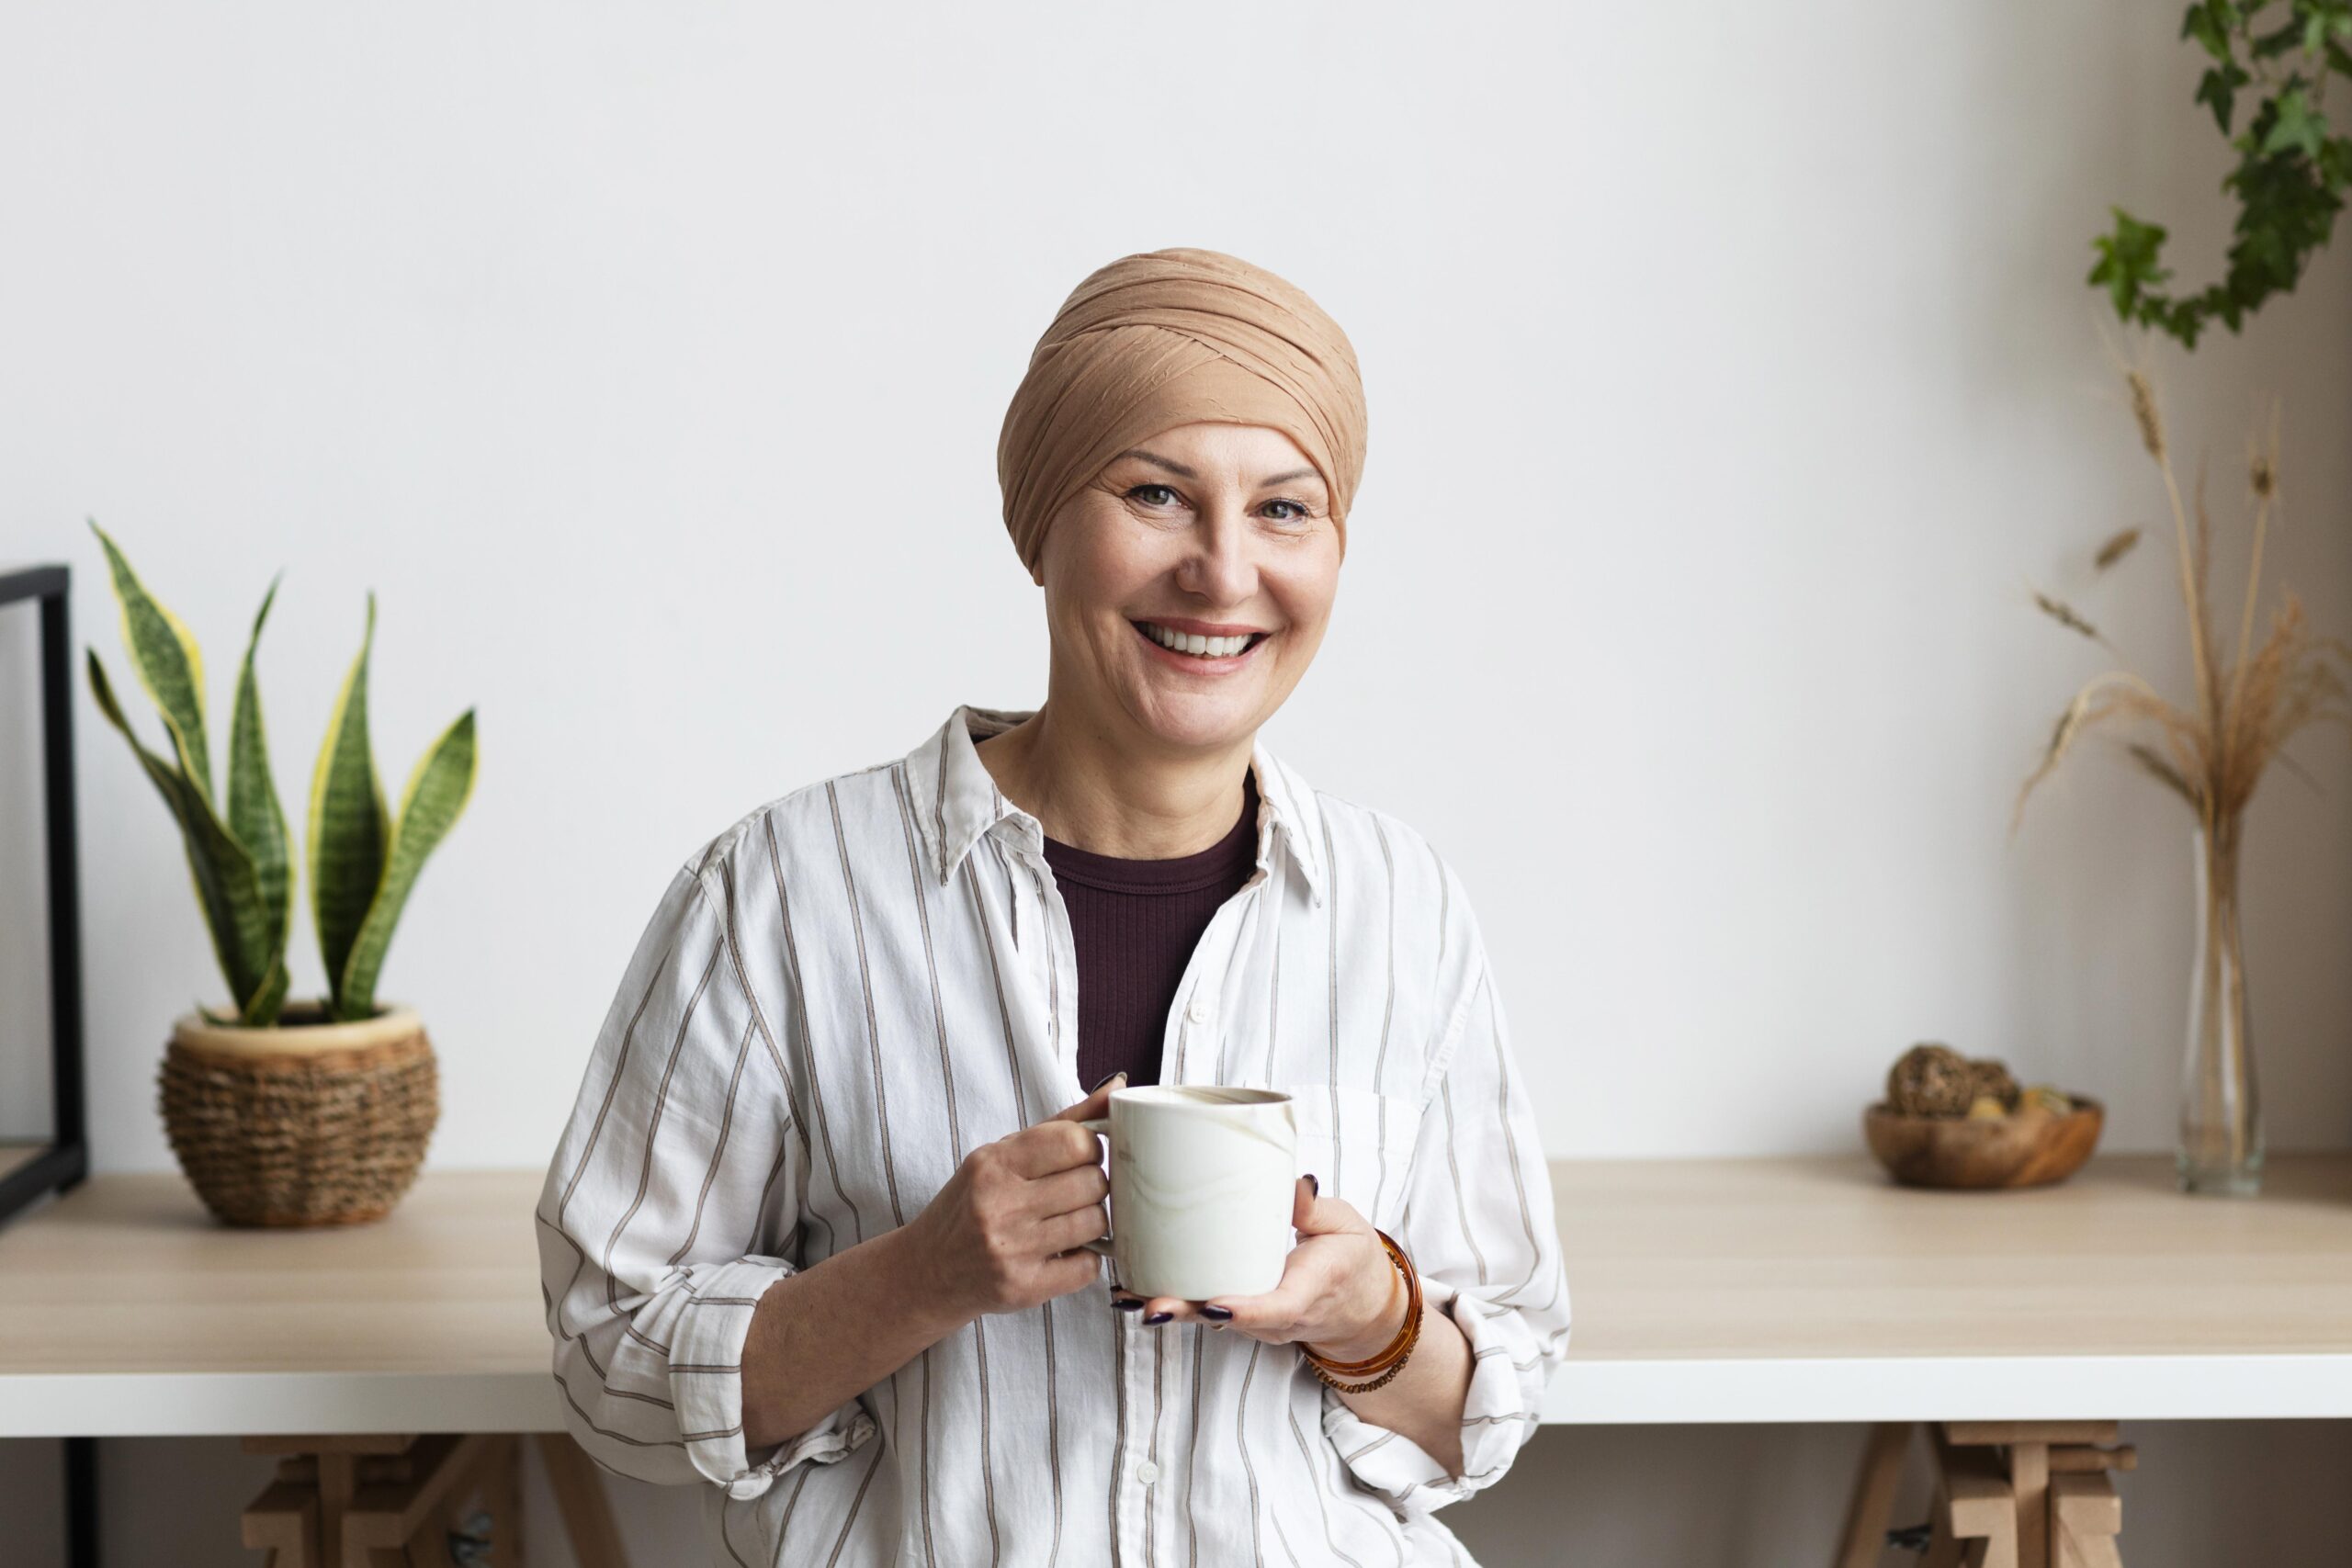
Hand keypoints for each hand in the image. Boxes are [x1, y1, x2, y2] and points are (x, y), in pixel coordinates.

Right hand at [901, 1076, 1117, 1321]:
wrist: (928, 1270)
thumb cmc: (973, 1203)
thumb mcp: (1003, 1155)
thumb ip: (1062, 1123)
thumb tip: (1118, 1087)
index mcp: (993, 1163)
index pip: (1074, 1141)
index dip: (1090, 1148)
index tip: (1080, 1157)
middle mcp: (999, 1204)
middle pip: (1092, 1182)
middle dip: (1093, 1185)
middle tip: (1076, 1192)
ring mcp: (1011, 1249)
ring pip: (1096, 1222)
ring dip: (1092, 1221)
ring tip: (1070, 1220)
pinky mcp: (1024, 1287)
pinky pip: (1088, 1267)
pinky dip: (1085, 1258)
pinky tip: (1064, 1251)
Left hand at [1111, 1175, 1405, 1358]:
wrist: (1362, 1306)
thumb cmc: (1353, 1261)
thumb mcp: (1346, 1226)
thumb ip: (1315, 1208)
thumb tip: (1295, 1185)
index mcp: (1310, 1293)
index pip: (1276, 1309)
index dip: (1243, 1310)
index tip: (1212, 1304)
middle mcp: (1279, 1317)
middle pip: (1228, 1320)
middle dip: (1186, 1312)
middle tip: (1147, 1304)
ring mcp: (1259, 1322)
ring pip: (1211, 1321)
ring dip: (1171, 1309)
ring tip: (1127, 1295)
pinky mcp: (1243, 1316)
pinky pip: (1208, 1313)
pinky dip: (1176, 1303)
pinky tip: (1136, 1290)